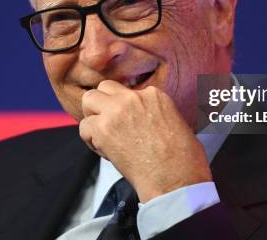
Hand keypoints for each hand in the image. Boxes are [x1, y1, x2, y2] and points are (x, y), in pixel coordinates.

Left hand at [79, 80, 211, 202]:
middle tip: (108, 122)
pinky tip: (104, 150)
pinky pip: (84, 127)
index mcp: (154, 95)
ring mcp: (116, 111)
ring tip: (103, 135)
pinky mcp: (103, 129)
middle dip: (103, 104)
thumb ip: (156, 113)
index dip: (123, 107)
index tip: (126, 122)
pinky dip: (90, 139)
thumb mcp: (176, 122)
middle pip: (104, 88)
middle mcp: (133, 98)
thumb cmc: (182, 159)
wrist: (175, 179)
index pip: (126, 91)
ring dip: (93, 117)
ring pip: (89, 100)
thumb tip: (146, 120)